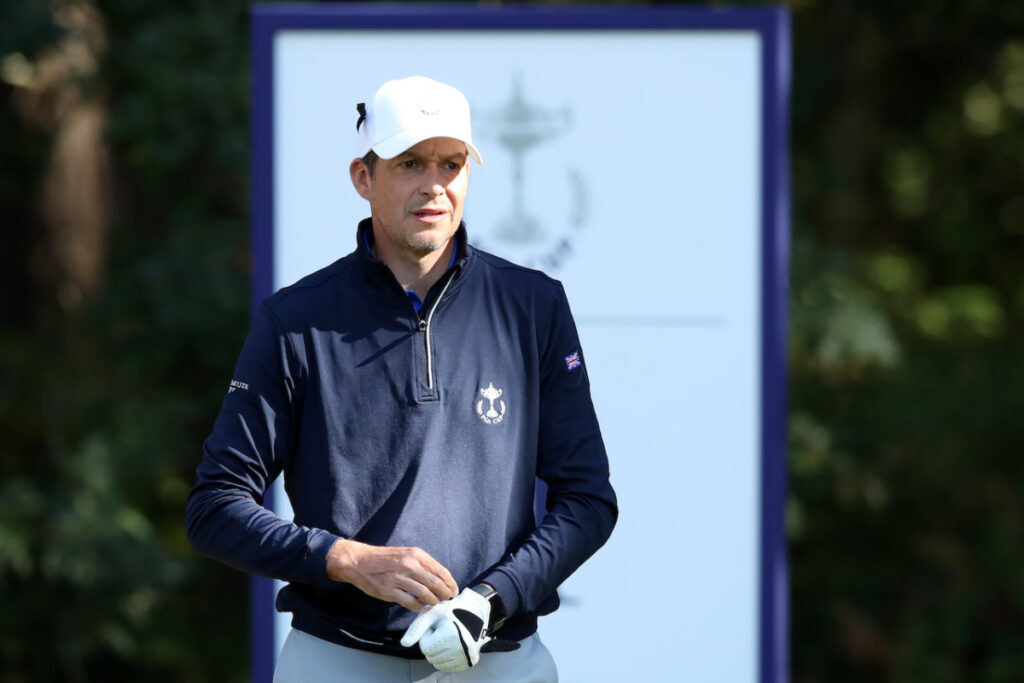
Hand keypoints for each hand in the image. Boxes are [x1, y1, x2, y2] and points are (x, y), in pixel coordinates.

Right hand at [326, 539, 457, 611]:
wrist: (359, 561)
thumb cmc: (385, 558)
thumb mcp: (406, 553)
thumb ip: (422, 564)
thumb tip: (440, 579)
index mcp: (416, 555)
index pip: (440, 571)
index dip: (450, 583)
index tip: (453, 590)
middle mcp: (409, 565)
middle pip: (436, 583)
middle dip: (445, 594)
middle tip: (447, 599)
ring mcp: (398, 579)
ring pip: (424, 594)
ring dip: (432, 601)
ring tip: (433, 603)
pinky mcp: (388, 591)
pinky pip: (409, 602)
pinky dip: (417, 606)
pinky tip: (418, 606)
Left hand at [401, 587, 490, 671]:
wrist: (474, 611)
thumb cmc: (450, 610)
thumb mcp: (431, 614)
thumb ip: (416, 628)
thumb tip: (404, 644)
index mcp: (450, 635)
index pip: (425, 648)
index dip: (428, 636)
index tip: (437, 627)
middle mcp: (461, 648)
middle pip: (431, 657)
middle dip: (433, 644)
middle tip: (443, 631)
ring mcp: (466, 656)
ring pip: (438, 664)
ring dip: (440, 651)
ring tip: (448, 637)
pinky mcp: (469, 661)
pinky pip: (449, 668)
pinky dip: (447, 659)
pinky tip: (453, 645)